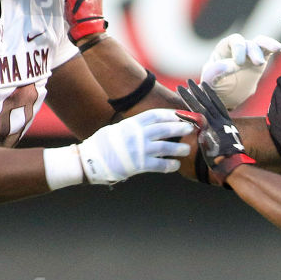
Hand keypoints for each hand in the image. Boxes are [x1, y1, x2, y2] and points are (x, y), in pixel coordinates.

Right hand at [76, 108, 191, 184]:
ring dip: (179, 148)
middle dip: (180, 127)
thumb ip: (135, 127)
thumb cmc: (103, 145)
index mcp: (132, 123)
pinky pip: (160, 165)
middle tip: (191, 128)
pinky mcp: (139, 165)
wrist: (89, 161)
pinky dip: (170, 165)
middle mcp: (137, 134)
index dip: (171, 114)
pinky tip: (175, 165)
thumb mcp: (118, 129)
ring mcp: (139, 150)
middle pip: (165, 128)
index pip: (156, 115)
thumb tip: (153, 125)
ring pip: (166, 146)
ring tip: (186, 149)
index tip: (181, 115)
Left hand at [178, 79, 253, 184]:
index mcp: (228, 122)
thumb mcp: (231, 143)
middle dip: (197, 91)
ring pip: (200, 108)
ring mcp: (215, 126)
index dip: (210, 94)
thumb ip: (222, 135)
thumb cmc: (234, 159)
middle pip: (207, 102)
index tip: (203, 85)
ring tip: (180, 88)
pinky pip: (195, 123)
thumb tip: (214, 136)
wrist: (235, 165)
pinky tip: (176, 111)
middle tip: (188, 81)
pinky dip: (185, 116)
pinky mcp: (208, 134)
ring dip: (189, 97)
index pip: (217, 104)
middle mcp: (221, 121)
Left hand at [200, 33, 280, 109]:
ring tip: (275, 49)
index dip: (238, 48)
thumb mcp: (209, 82)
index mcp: (224, 50)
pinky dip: (273, 47)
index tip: (239, 63)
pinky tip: (278, 48)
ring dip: (266, 46)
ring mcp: (250, 54)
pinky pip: (267, 51)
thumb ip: (213, 74)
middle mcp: (238, 49)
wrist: (226, 97)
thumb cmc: (215, 87)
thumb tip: (224, 65)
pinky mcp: (260, 61)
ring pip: (260, 43)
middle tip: (258, 63)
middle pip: (248, 43)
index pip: (233, 41)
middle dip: (254, 51)